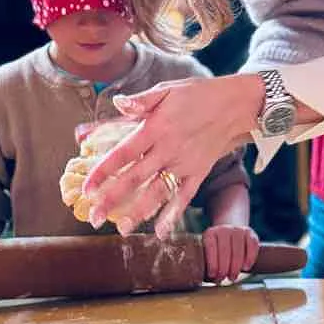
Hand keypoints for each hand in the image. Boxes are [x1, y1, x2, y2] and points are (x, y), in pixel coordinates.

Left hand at [82, 74, 264, 238]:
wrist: (236, 105)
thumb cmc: (197, 95)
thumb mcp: (166, 91)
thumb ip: (140, 101)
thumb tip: (117, 104)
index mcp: (156, 127)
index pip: (123, 153)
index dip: (103, 171)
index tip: (87, 188)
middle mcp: (168, 149)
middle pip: (135, 178)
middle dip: (113, 199)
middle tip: (94, 218)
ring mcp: (185, 164)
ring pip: (158, 192)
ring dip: (139, 212)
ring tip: (122, 230)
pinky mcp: (199, 173)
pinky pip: (185, 197)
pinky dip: (173, 215)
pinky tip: (161, 232)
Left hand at [203, 225, 259, 283]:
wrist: (230, 233)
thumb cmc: (217, 248)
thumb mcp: (209, 251)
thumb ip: (208, 261)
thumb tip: (211, 278)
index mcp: (211, 233)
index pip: (211, 248)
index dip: (212, 263)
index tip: (213, 275)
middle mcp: (224, 229)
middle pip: (225, 250)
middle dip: (224, 268)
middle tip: (223, 278)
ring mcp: (238, 230)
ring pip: (238, 250)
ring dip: (235, 267)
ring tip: (232, 277)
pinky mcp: (250, 233)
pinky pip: (251, 246)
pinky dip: (249, 258)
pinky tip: (246, 267)